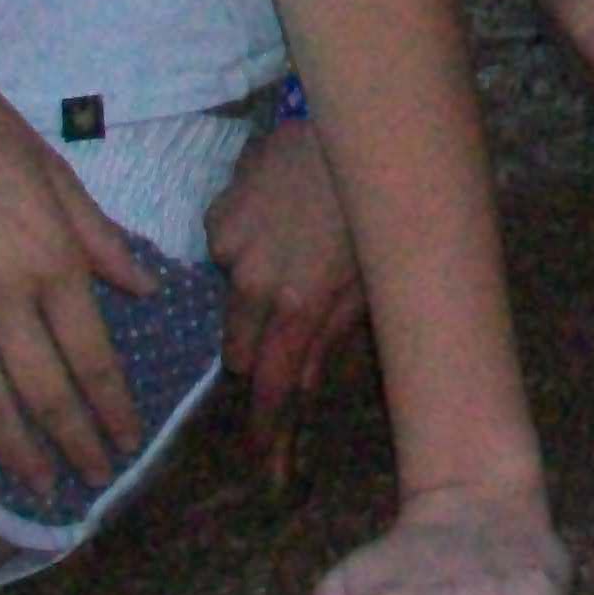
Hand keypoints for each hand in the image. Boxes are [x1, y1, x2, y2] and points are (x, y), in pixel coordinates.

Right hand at [0, 13, 156, 485]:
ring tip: (40, 488)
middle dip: (75, 443)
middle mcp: (6, 294)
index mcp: (54, 258)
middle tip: (93, 482)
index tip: (127, 444)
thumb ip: (96, 237)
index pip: (94, 356)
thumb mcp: (51, 170)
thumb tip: (145, 287)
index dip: (113, 410)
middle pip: (47, 390)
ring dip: (18, 451)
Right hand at [206, 117, 367, 477]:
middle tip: (294, 339)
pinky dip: (247, 253)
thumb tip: (309, 384)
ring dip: (256, 303)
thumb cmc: (377, 211)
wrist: (350, 132)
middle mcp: (254, 286)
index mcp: (299, 306)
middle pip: (243, 355)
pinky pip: (225, 254)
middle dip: (265, 359)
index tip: (264, 462)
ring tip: (298, 263)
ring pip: (232, 306)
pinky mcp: (217, 216)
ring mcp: (229, 249)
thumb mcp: (374, 282)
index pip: (272, 387)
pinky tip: (281, 225)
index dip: (267, 430)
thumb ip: (336, 337)